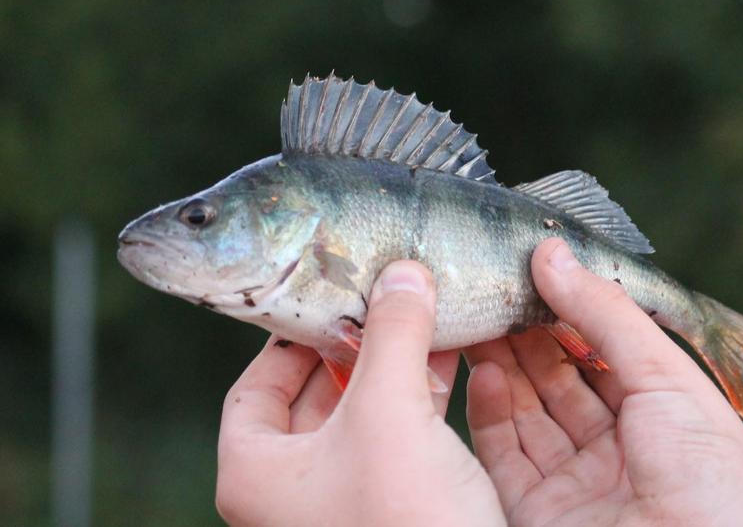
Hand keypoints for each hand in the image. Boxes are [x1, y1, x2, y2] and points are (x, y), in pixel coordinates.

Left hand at [215, 261, 503, 526]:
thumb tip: (402, 273)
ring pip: (362, 417)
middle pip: (312, 397)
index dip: (289, 338)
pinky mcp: (391, 509)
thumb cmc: (401, 521)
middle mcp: (290, 492)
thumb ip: (392, 335)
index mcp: (257, 472)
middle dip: (355, 346)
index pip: (254, 386)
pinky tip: (454, 362)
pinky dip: (421, 399)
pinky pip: (399, 439)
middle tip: (384, 302)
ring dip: (395, 368)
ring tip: (427, 317)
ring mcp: (342, 504)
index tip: (327, 298)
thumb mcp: (389, 412)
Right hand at [464, 239, 742, 526]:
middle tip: (490, 288)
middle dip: (524, 333)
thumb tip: (551, 254)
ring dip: (499, 365)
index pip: (603, 350)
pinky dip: (488, 413)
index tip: (528, 269)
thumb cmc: (711, 484)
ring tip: (475, 316)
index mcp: (662, 413)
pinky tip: (481, 371)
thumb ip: (606, 315)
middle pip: (558, 380)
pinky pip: (504, 457)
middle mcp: (617, 447)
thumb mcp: (667, 381)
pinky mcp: (538, 514)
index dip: (566, 310)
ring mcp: (577, 483)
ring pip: (526, 413)